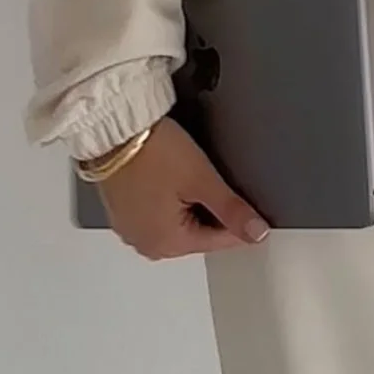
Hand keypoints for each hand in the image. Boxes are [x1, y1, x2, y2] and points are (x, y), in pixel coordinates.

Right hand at [95, 118, 268, 258]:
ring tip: (186, 171)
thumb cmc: (152, 151)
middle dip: (211, 208)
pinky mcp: (124, 211)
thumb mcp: (202, 179)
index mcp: (166, 245)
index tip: (244, 198)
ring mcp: (132, 228)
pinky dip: (170, 198)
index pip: (220, 241)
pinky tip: (170, 174)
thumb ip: (232, 210)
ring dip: (190, 202)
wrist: (116, 128)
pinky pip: (159, 211)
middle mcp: (146, 244)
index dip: (239, 218)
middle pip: (199, 232)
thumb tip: (257, 233)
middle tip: (207, 175)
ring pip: (179, 221)